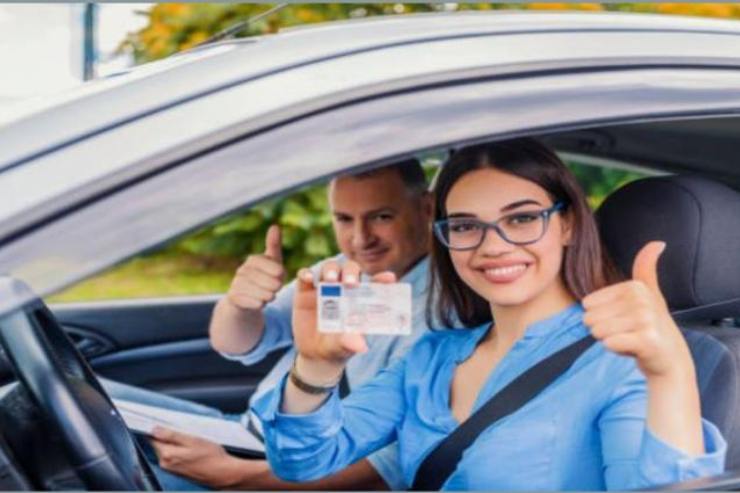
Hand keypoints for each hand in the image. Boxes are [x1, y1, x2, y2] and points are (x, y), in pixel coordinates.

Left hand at [150, 427, 254, 487]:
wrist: (222, 474)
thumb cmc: (211, 457)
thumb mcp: (193, 440)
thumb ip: (172, 435)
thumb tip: (155, 430)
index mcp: (167, 455)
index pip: (152, 438)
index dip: (155, 427)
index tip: (159, 420)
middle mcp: (165, 463)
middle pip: (158, 443)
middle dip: (166, 434)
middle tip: (181, 427)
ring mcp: (171, 468)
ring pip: (166, 449)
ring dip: (174, 441)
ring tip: (189, 437)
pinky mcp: (177, 471)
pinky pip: (172, 455)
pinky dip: (178, 449)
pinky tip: (190, 446)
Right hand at [226, 225, 284, 311]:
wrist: (243, 298)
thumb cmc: (262, 277)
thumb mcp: (271, 262)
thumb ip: (273, 245)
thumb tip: (275, 226)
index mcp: (253, 260)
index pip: (270, 265)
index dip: (277, 271)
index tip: (281, 274)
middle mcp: (242, 271)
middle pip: (267, 281)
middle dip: (275, 286)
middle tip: (276, 287)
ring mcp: (236, 285)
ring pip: (261, 293)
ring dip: (269, 296)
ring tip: (269, 295)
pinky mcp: (234, 299)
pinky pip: (253, 303)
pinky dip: (260, 304)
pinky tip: (260, 302)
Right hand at [292, 259, 395, 367]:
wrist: (314, 353)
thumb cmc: (338, 346)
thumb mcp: (344, 346)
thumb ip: (351, 343)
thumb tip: (362, 347)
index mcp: (360, 299)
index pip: (373, 284)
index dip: (382, 279)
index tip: (390, 278)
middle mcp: (343, 288)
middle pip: (350, 269)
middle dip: (351, 272)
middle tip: (350, 283)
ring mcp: (324, 287)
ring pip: (330, 268)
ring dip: (331, 270)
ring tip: (330, 281)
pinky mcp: (305, 291)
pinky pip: (305, 276)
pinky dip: (306, 274)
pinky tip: (308, 278)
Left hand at [583, 241, 692, 378]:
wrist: (671, 359)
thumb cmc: (652, 325)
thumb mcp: (649, 293)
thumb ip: (646, 268)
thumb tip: (658, 242)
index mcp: (635, 287)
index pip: (588, 304)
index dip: (603, 316)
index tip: (626, 320)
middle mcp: (641, 299)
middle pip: (590, 318)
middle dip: (605, 330)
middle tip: (628, 332)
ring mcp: (645, 319)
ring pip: (597, 332)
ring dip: (611, 340)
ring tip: (631, 339)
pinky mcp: (646, 340)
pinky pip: (609, 343)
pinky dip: (617, 350)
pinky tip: (634, 349)